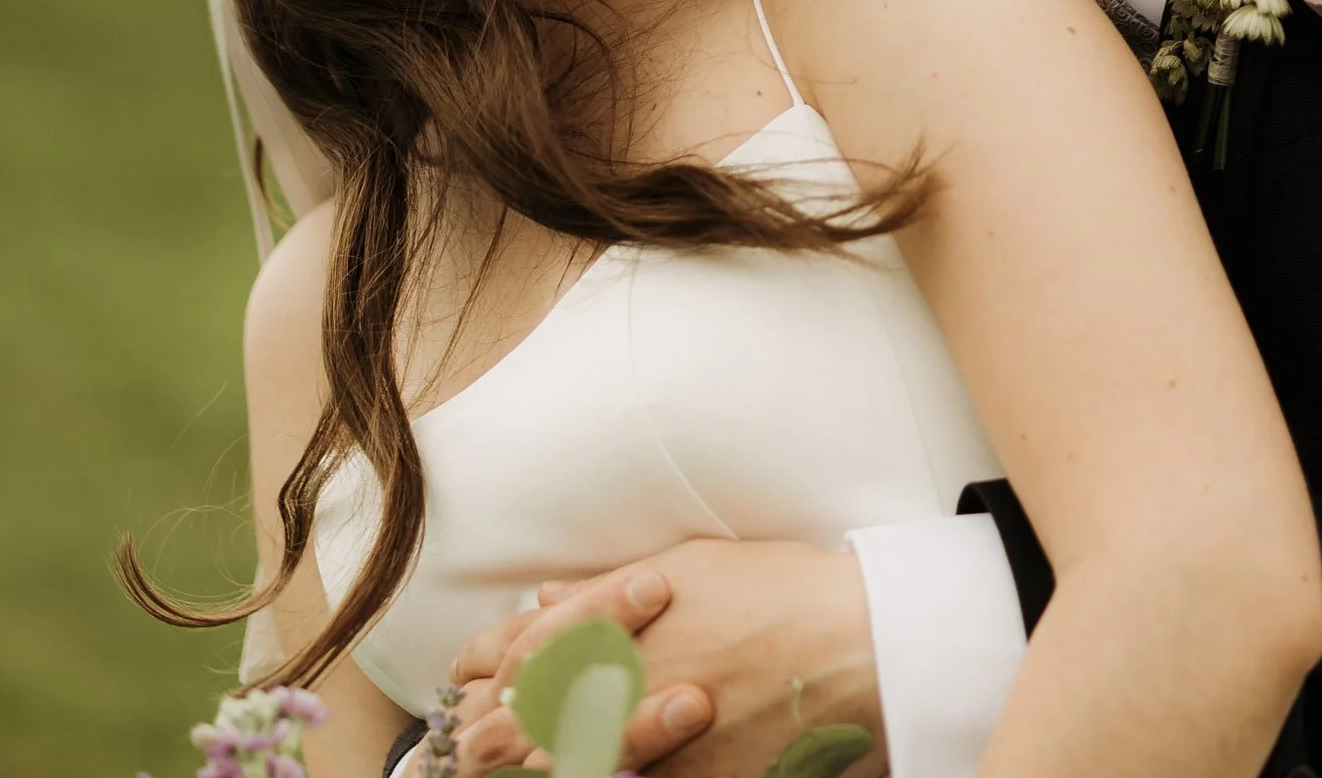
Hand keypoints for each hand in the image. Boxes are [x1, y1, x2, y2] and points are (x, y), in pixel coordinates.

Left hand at [452, 540, 883, 777]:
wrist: (857, 639)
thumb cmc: (781, 587)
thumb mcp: (692, 564)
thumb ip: (609, 589)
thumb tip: (545, 596)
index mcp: (625, 617)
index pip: (529, 648)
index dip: (487, 669)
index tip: (464, 680)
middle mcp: (633, 672)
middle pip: (534, 714)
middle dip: (491, 731)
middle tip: (465, 745)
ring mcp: (663, 730)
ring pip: (574, 758)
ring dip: (536, 764)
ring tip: (504, 770)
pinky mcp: (702, 775)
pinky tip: (591, 777)